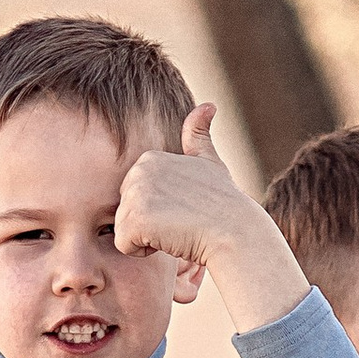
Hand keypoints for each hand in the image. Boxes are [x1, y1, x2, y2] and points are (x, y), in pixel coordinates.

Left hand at [115, 104, 308, 330]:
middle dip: (149, 225)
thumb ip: (199, 136)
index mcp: (149, 158)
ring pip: (124, 229)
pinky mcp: (134, 220)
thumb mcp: (210, 163)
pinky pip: (125, 246)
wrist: (234, 231)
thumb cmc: (224, 203)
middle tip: (181, 221)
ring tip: (177, 230)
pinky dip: (145, 252)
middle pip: (126, 212)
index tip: (184, 208)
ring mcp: (135, 194)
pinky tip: (170, 240)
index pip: (137, 198)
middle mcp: (138, 171)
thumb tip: (208, 105)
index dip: (159, 210)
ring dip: (148, 239)